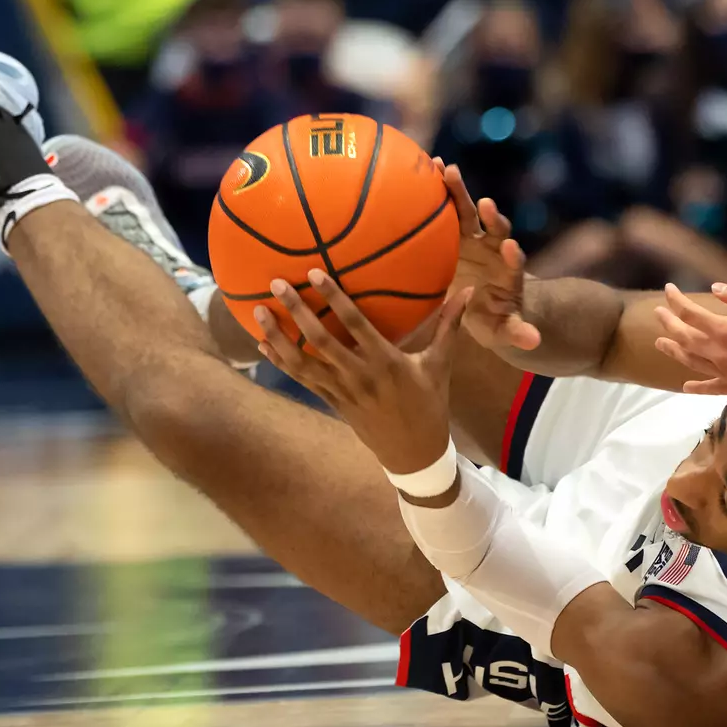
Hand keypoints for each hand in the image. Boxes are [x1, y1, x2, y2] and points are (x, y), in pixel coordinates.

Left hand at [256, 269, 472, 474]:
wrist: (415, 452)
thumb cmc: (430, 403)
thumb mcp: (440, 365)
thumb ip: (449, 326)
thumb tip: (467, 291)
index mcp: (385, 361)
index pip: (354, 323)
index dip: (333, 297)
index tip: (314, 273)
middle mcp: (359, 375)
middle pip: (319, 340)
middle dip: (295, 312)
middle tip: (275, 284)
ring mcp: (341, 390)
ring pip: (302, 362)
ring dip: (278, 337)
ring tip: (258, 312)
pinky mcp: (332, 401)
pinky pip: (301, 379)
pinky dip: (281, 361)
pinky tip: (263, 344)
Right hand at [437, 158, 541, 351]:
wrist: (484, 299)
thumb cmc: (495, 317)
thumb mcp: (505, 329)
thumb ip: (517, 332)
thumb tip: (534, 341)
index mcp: (507, 273)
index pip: (513, 261)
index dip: (512, 254)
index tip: (509, 248)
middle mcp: (493, 249)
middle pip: (494, 228)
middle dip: (491, 216)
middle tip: (486, 203)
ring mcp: (474, 237)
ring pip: (469, 211)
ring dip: (459, 191)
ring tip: (446, 169)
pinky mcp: (455, 231)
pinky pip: (447, 208)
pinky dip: (439, 188)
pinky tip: (427, 165)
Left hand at [653, 283, 726, 394]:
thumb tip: (715, 289)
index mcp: (726, 331)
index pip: (691, 313)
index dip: (676, 300)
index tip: (669, 289)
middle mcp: (718, 353)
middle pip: (684, 337)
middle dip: (668, 322)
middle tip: (658, 312)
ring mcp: (724, 373)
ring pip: (690, 361)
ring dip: (673, 350)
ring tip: (660, 343)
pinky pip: (709, 388)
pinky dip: (695, 387)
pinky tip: (686, 386)